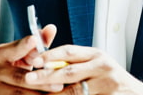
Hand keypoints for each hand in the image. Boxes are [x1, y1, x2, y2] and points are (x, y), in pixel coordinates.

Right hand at [0, 24, 59, 93]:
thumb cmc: (4, 68)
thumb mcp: (16, 54)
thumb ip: (35, 44)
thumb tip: (51, 28)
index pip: (12, 49)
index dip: (24, 45)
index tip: (34, 40)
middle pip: (19, 78)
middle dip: (40, 82)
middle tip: (58, 83)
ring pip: (19, 94)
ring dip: (39, 94)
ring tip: (57, 94)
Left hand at [25, 45, 142, 94]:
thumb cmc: (114, 83)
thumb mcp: (98, 67)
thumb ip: (78, 64)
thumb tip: (47, 65)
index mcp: (97, 55)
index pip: (70, 52)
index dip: (50, 55)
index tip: (34, 61)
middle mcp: (102, 66)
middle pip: (69, 71)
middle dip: (47, 76)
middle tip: (29, 79)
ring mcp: (106, 84)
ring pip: (74, 91)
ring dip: (54, 93)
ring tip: (37, 94)